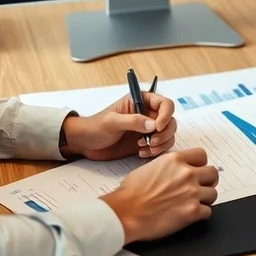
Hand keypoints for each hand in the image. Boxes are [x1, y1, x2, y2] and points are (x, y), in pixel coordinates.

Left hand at [61, 92, 176, 160]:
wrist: (86, 143)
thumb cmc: (95, 126)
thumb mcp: (112, 121)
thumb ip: (133, 121)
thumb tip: (153, 124)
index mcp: (141, 101)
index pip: (165, 104)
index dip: (166, 115)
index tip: (157, 127)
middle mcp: (148, 114)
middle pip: (170, 121)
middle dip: (164, 133)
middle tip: (151, 142)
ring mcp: (148, 129)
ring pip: (168, 135)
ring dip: (161, 144)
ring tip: (145, 149)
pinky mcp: (146, 143)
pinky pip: (160, 147)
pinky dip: (156, 152)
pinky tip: (141, 153)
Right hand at [100, 148, 219, 242]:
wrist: (125, 212)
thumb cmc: (131, 193)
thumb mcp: (150, 167)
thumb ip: (169, 166)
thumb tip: (176, 170)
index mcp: (175, 160)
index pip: (202, 155)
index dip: (200, 165)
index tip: (197, 171)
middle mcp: (186, 173)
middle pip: (213, 173)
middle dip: (207, 181)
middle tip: (199, 188)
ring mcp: (191, 192)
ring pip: (213, 193)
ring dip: (204, 199)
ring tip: (192, 203)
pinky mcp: (192, 211)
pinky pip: (208, 212)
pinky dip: (200, 215)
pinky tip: (189, 215)